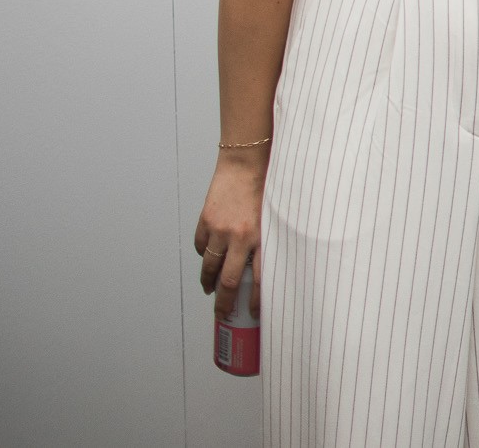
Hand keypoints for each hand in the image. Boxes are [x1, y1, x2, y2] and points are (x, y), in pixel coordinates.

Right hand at [193, 153, 266, 319]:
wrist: (247, 162)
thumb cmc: (267, 187)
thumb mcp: (276, 216)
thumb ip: (269, 240)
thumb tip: (263, 266)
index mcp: (263, 237)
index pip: (260, 279)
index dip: (256, 301)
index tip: (254, 315)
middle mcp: (241, 237)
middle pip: (229, 281)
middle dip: (224, 302)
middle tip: (223, 313)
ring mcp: (221, 230)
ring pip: (210, 267)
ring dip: (209, 282)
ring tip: (211, 290)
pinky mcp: (206, 222)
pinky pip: (202, 247)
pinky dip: (204, 255)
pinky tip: (208, 259)